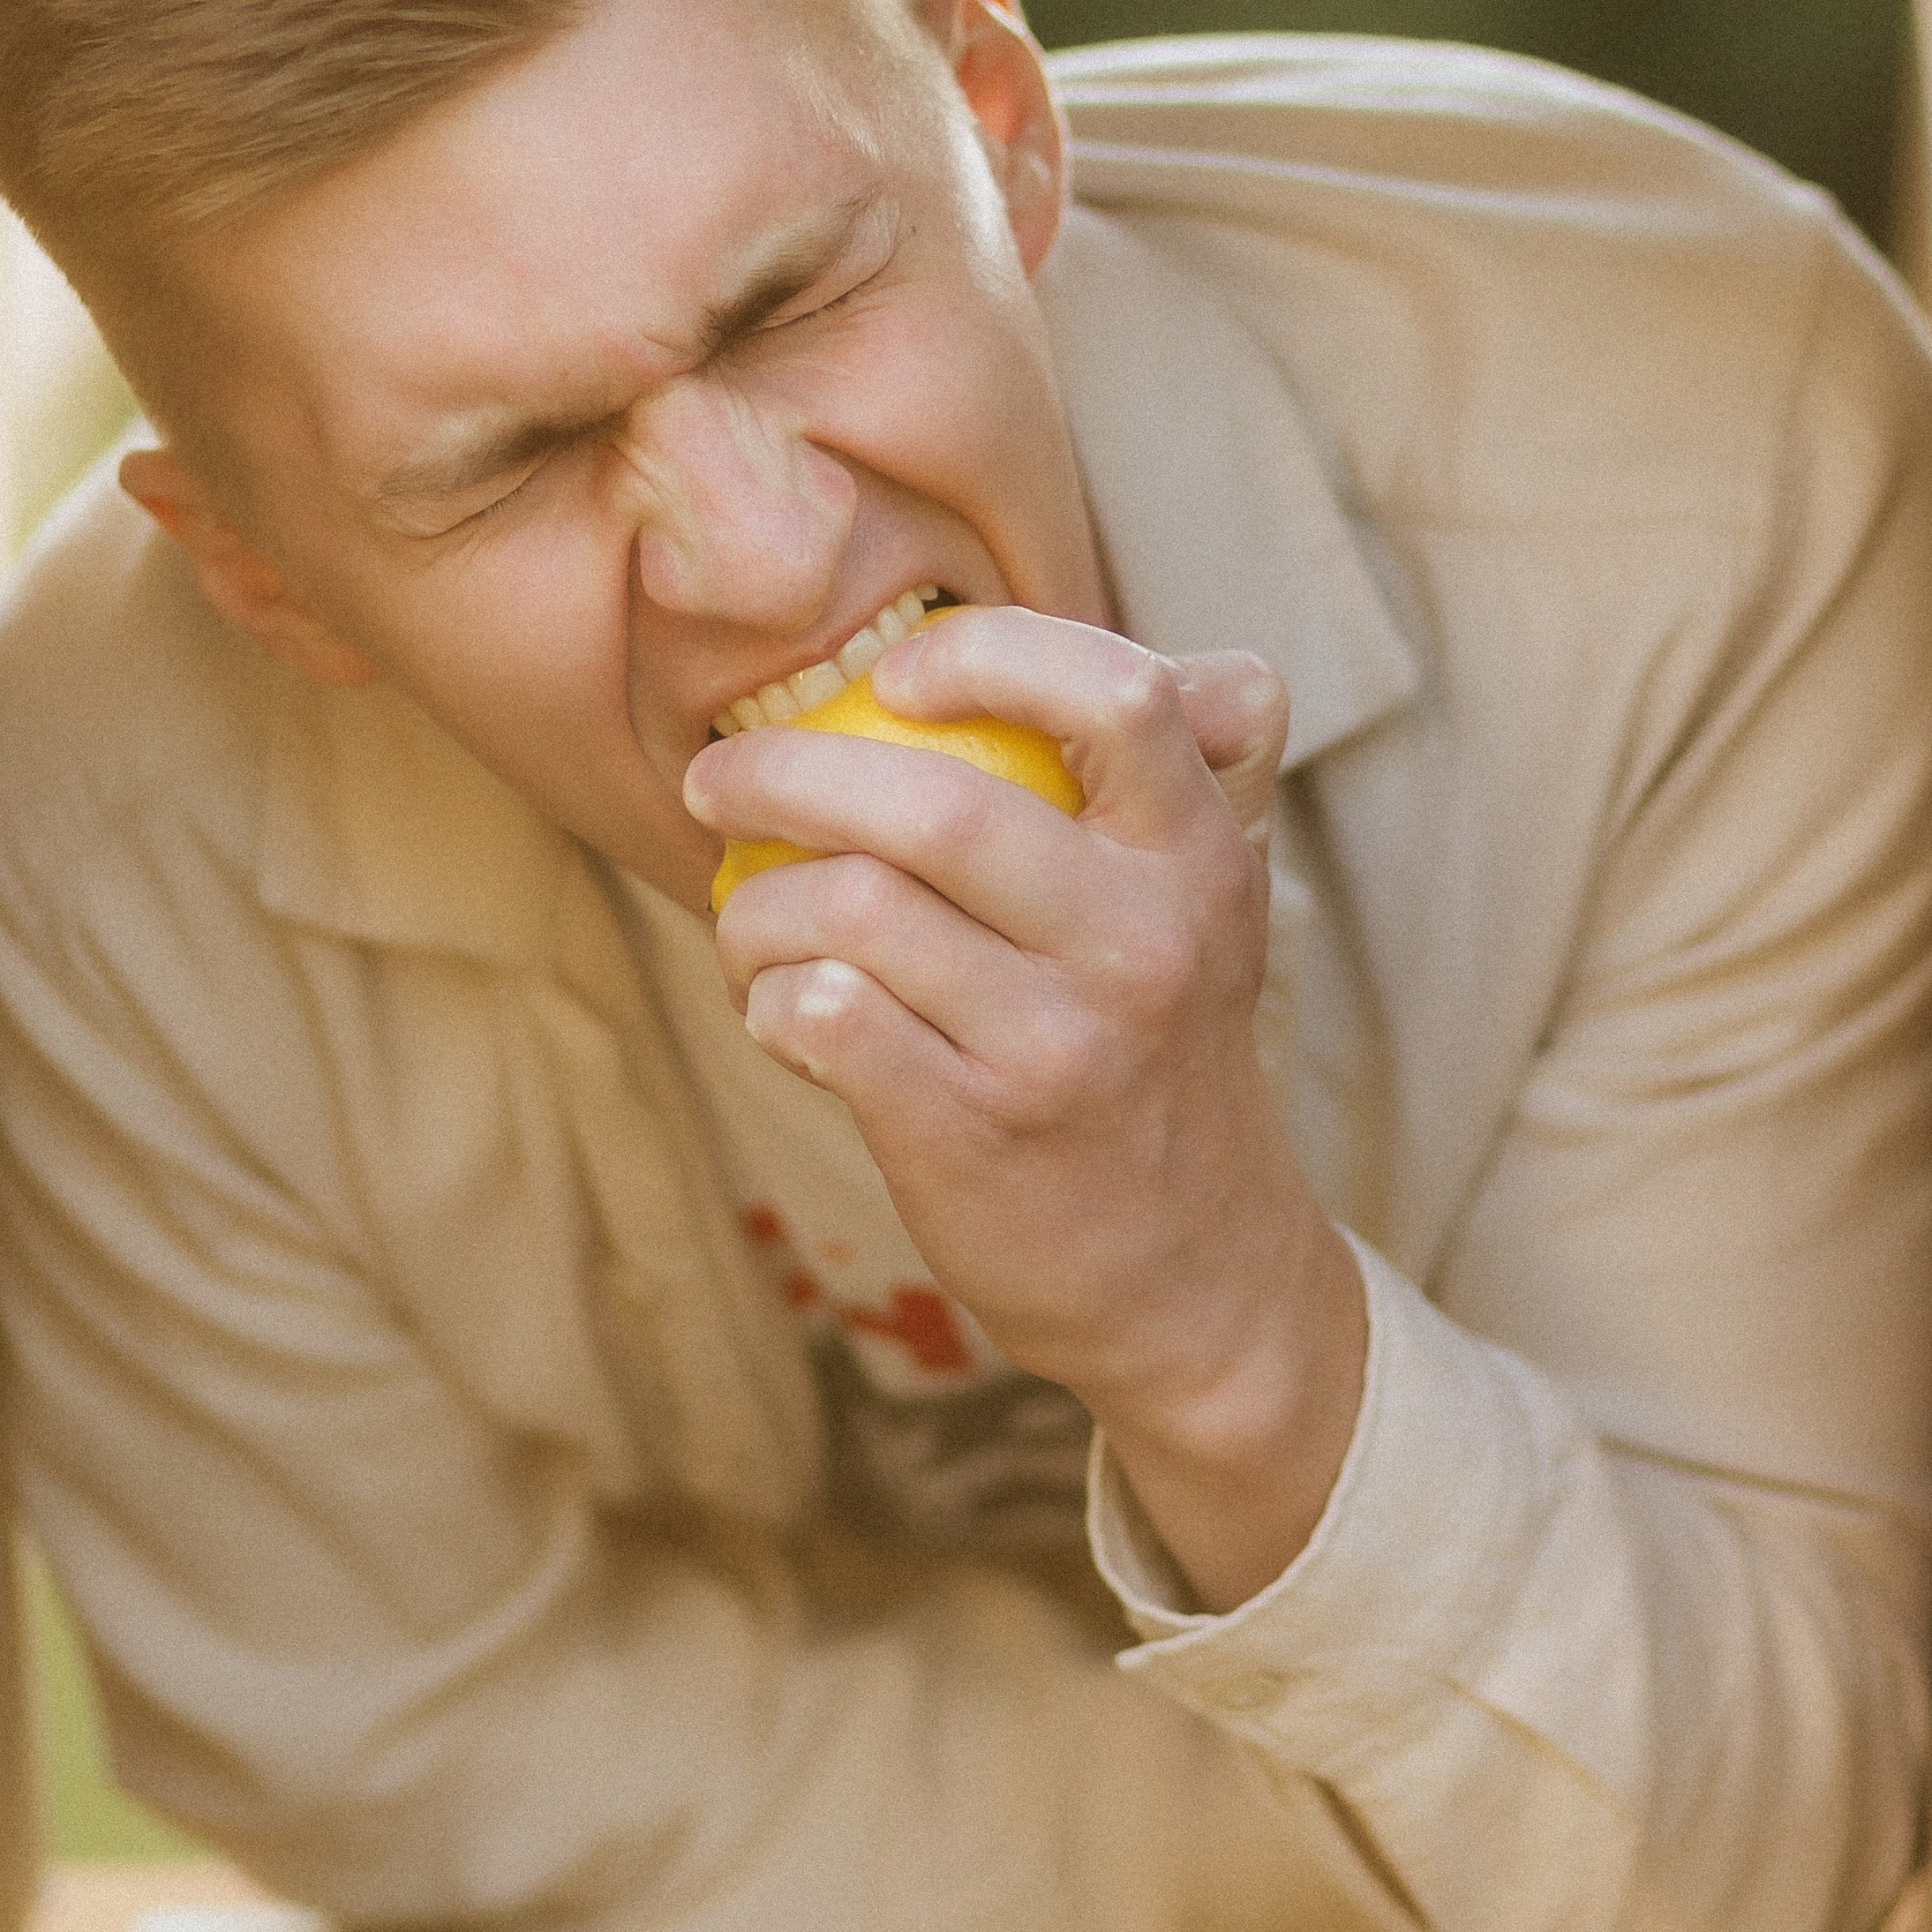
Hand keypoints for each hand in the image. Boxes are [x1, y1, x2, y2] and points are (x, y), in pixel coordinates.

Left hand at [681, 607, 1366, 1608]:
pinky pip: (818, 1017)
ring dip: (754, 907)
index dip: (987, 652)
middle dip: (779, 773)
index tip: (894, 676)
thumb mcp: (1215, 907)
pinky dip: (768, 1000)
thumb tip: (1153, 660)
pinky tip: (781, 1010)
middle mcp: (1144, 943)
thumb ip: (1184, 775)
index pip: (1116, 696)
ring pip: (848, 911)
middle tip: (716, 780)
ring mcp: (1058, 1045)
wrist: (1197, 1279)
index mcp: (1200, 859)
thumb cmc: (1165, 1053)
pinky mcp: (972, 1134)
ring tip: (747, 921)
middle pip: (932, 803)